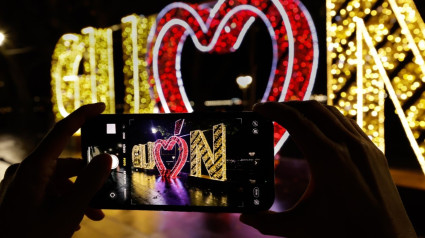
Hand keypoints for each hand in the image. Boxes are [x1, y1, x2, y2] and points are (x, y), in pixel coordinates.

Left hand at [0, 103, 111, 237]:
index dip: (83, 115)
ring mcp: (22, 183)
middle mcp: (26, 171)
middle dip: (88, 178)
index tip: (102, 107)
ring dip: (78, 195)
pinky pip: (48, 191)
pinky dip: (64, 200)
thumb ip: (89, 183)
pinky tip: (74, 219)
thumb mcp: (66, 212)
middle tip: (106, 193)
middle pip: (66, 163)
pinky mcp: (20, 195)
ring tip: (92, 215)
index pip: (62, 131)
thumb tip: (107, 158)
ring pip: (59, 180)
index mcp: (34, 168)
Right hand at [240, 101, 415, 236]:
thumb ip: (267, 222)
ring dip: (309, 109)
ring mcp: (364, 146)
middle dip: (288, 105)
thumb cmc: (344, 235)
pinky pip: (349, 124)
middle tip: (271, 111)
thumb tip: (244, 216)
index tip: (258, 108)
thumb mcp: (300, 227)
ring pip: (333, 112)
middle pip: (312, 109)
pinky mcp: (375, 152)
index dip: (272, 109)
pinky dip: (330, 119)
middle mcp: (347, 145)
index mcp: (326, 158)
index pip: (294, 120)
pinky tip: (321, 129)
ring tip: (292, 116)